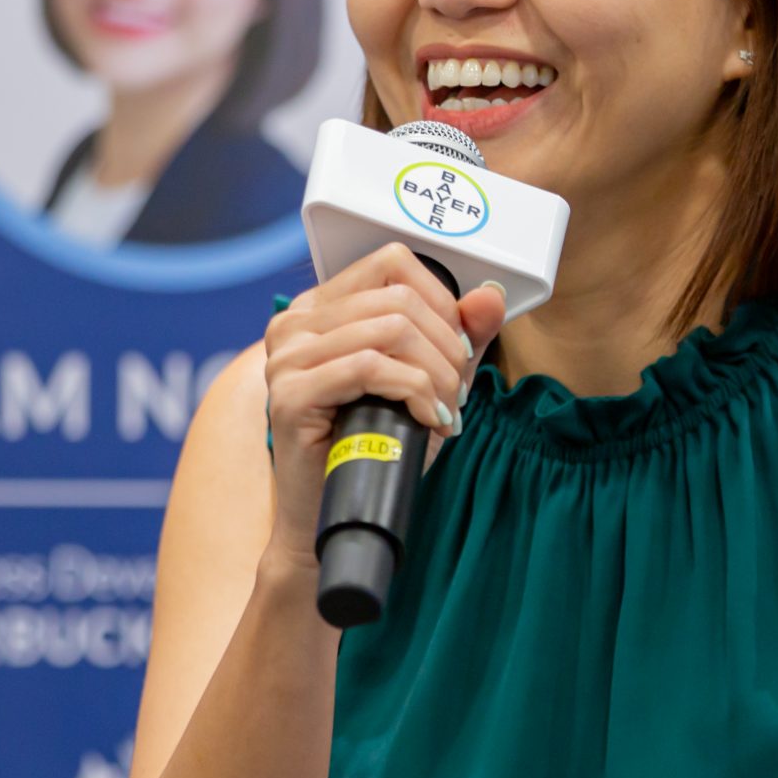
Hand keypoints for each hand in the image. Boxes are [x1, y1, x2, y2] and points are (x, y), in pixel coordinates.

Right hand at [260, 244, 506, 573]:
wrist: (332, 513)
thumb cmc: (375, 447)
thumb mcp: (428, 380)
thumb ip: (459, 335)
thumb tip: (491, 295)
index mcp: (320, 307)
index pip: (393, 263)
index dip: (442, 300)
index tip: (459, 348)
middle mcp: (295, 322)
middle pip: (399, 300)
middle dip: (446, 347)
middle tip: (457, 392)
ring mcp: (286, 356)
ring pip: (390, 331)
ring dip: (436, 375)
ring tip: (445, 411)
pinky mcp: (289, 394)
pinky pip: (370, 368)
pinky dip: (414, 391)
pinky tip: (427, 418)